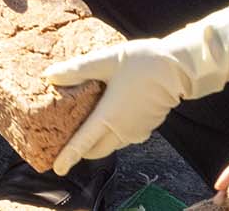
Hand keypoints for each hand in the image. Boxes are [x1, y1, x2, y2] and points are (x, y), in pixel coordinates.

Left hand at [46, 1, 228, 174]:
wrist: (178, 69)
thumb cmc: (142, 63)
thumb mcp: (106, 60)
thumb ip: (78, 70)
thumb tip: (49, 75)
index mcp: (110, 117)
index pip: (84, 143)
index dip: (69, 156)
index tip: (56, 168)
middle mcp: (123, 131)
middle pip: (96, 149)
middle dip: (79, 150)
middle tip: (63, 140)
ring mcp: (136, 132)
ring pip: (109, 144)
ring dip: (95, 141)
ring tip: (80, 125)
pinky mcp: (145, 129)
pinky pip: (122, 137)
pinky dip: (109, 133)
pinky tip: (103, 115)